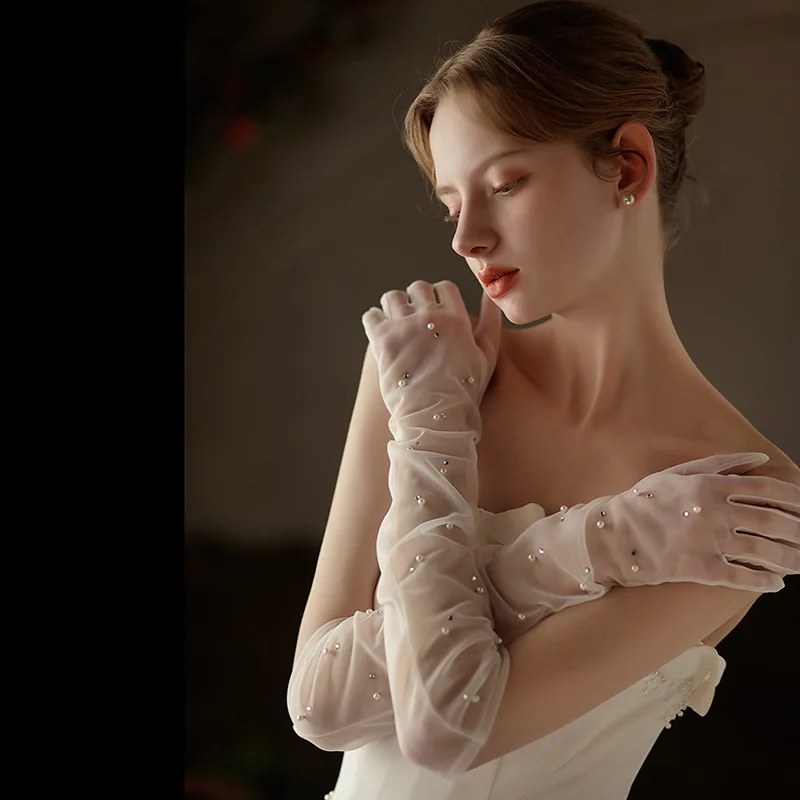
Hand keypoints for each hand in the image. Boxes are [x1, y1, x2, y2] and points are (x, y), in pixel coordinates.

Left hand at [361, 281, 501, 432]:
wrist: (436, 418)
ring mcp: (403, 327)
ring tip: (397, 325)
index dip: (439, 298)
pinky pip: (371, 315)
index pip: (444, 287)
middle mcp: (429, 317)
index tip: (435, 313)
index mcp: (456, 318)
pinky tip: (382, 333)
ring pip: (392, 297)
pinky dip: (374, 320)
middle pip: (417, 288)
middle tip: (415, 321)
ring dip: (394, 307)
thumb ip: (491, 322)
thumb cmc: (465, 390)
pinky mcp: (382, 340)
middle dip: (416, 300)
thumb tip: (491, 296)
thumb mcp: (487, 355)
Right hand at [589, 451, 799, 590]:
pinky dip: (764, 581)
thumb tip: (760, 458)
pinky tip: (776, 583)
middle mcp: (712, 512)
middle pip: (772, 521)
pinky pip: (741, 577)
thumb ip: (720, 463)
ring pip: (763, 551)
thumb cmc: (643, 502)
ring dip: (790, 559)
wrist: (610, 533)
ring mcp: (706, 541)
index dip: (795, 499)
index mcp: (708, 485)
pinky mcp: (698, 568)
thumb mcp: (677, 474)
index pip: (767, 490)